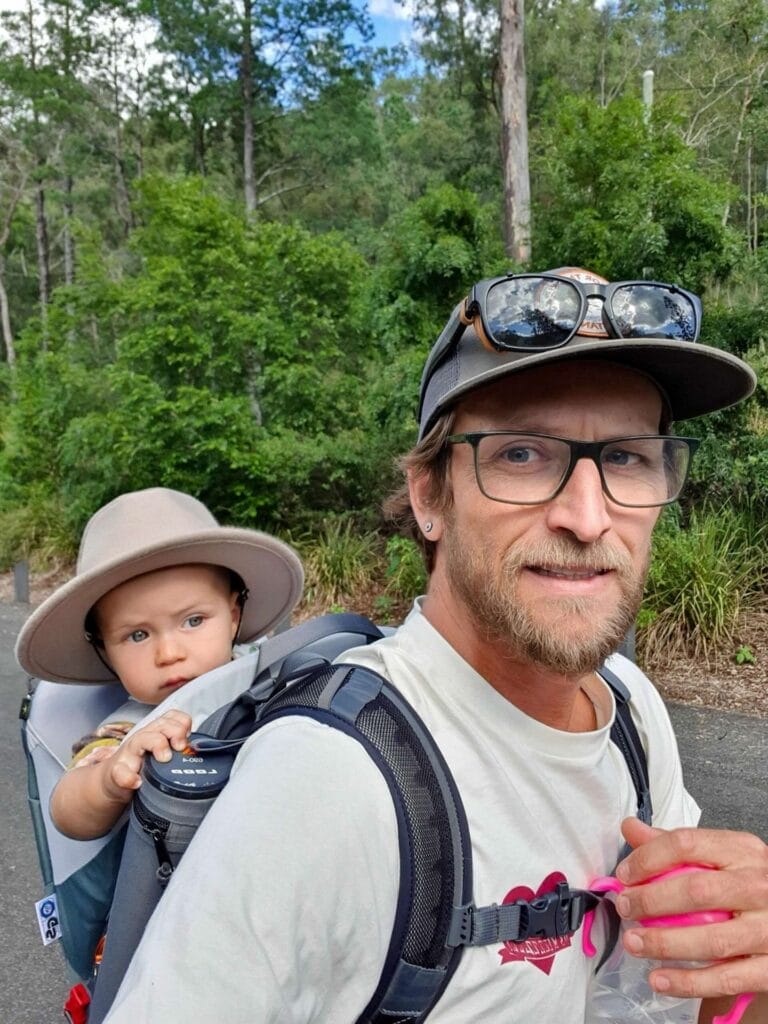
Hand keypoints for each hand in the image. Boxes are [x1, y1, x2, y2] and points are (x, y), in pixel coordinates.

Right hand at [99, 710, 191, 803]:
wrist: (113, 782)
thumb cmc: (142, 766)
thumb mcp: (161, 753)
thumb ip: (178, 748)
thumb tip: (198, 750)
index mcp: (155, 733)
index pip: (171, 717)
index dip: (183, 722)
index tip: (189, 736)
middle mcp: (143, 739)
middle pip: (161, 724)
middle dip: (175, 732)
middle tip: (180, 748)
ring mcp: (129, 755)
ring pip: (141, 739)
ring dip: (157, 744)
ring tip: (164, 758)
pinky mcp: (117, 773)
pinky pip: (121, 772)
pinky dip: (129, 777)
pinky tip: (137, 782)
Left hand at [613, 818, 767, 1001]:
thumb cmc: (748, 883)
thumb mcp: (722, 854)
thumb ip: (674, 844)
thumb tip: (630, 828)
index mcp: (742, 850)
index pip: (687, 843)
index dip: (648, 858)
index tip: (624, 875)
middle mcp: (759, 886)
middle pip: (696, 891)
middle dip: (651, 901)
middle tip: (624, 908)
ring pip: (711, 940)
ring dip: (664, 944)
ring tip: (633, 943)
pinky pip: (726, 979)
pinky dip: (689, 982)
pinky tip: (659, 980)